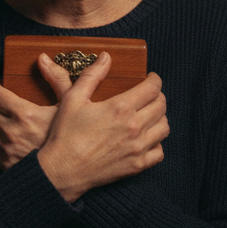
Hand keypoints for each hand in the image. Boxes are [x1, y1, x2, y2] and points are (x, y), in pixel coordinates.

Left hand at [0, 54, 74, 168]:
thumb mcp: (70, 105)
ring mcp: (6, 150)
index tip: (0, 87)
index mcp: (25, 114)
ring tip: (6, 121)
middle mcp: (11, 132)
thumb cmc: (73, 138)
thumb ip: (57, 79)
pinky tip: (9, 141)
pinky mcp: (5, 165)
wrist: (71, 172)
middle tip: (3, 103)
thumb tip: (43, 58)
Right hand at [37, 52, 168, 202]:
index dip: (155, 79)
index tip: (151, 78)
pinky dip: (156, 143)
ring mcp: (138, 147)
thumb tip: (106, 57)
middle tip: (149, 95)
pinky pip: (159, 152)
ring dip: (159, 118)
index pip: (152, 88)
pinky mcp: (137, 165)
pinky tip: (146, 139)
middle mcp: (134, 127)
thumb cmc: (65, 134)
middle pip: (161, 106)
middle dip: (158, 96)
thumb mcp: (73, 98)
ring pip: (164, 127)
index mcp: (121, 107)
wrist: (62, 170)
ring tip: (149, 115)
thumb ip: (92, 75)